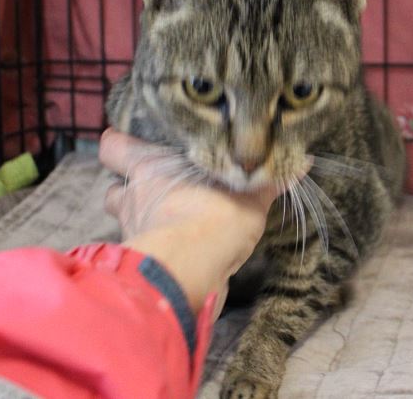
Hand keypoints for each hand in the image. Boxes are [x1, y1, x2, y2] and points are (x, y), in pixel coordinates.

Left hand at [99, 129, 293, 316]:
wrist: (193, 267)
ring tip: (163, 223)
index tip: (128, 145)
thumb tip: (301, 162)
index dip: (117, 146)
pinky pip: (141, 254)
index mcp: (149, 165)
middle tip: (148, 191)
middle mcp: (133, 197)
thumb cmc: (213, 213)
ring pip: (123, 222)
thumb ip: (269, 179)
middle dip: (124, 192)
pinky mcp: (140, 266)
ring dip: (137, 223)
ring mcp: (133, 233)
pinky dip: (152, 252)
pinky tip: (174, 254)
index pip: (112, 146)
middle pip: (110, 190)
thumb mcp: (250, 192)